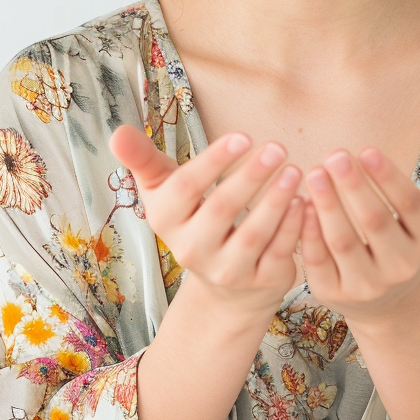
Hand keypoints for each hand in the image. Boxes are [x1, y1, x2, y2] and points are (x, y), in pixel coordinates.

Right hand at [109, 125, 304, 314]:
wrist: (224, 287)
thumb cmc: (194, 217)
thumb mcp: (165, 189)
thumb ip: (143, 159)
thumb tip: (116, 133)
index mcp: (167, 219)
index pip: (187, 187)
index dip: (215, 161)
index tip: (244, 136)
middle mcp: (192, 250)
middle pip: (222, 209)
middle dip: (251, 177)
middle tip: (278, 146)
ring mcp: (227, 270)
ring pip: (253, 234)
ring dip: (275, 200)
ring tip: (294, 171)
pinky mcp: (260, 282)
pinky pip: (279, 252)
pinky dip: (293, 226)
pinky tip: (303, 201)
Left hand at [299, 146, 419, 323]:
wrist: (389, 299)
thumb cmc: (409, 235)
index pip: (409, 205)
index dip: (387, 178)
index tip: (366, 149)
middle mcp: (400, 265)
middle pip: (374, 222)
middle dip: (354, 187)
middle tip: (334, 154)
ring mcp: (366, 284)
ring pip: (344, 243)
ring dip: (328, 206)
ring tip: (314, 173)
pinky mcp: (334, 293)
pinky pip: (319, 263)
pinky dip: (309, 234)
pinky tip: (302, 205)